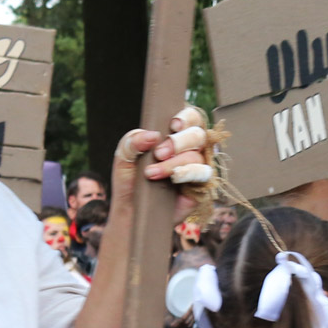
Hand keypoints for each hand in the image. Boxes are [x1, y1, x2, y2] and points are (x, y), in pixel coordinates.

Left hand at [113, 108, 214, 223]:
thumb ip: (133, 141)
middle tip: (158, 153)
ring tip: (152, 173)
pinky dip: (187, 173)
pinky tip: (173, 178)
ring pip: (197, 155)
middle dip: (178, 142)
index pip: (190, 118)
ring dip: (174, 162)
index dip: (187, 117)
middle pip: (197, 134)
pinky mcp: (200, 185)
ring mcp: (196, 167)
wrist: (131, 210)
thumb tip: (153, 135)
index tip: (173, 124)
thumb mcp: (123, 157)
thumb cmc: (130, 180)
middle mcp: (188, 149)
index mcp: (173, 136)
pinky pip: (203, 173)